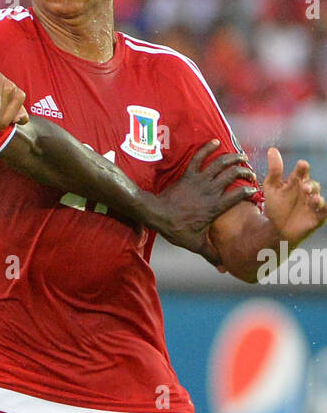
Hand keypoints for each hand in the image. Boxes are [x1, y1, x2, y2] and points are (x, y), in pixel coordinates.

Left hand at [149, 140, 257, 258]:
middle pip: (233, 175)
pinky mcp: (188, 174)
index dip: (250, 192)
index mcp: (215, 207)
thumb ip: (211, 254)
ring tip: (242, 157)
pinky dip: (207, 148)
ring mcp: (199, 180)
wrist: (156, 215)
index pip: (239, 196)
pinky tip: (215, 142)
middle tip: (251, 173)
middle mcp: (210, 191)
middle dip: (245, 172)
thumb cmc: (176, 230)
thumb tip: (224, 269)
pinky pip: (199, 157)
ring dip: (233, 158)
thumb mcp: (195, 244)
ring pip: (220, 163)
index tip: (256, 192)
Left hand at [261, 147, 325, 246]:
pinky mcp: (317, 217)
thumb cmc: (276, 206)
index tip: (301, 165)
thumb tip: (272, 149)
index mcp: (297, 182)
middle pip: (313, 185)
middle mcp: (307, 191)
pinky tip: (324, 207)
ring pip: (319, 199)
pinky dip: (326, 209)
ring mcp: (313, 204)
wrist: (277, 229)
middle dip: (310, 185)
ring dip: (317, 198)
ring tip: (312, 199)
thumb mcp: (272, 188)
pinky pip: (325, 211)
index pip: (302, 172)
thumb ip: (274, 170)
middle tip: (304, 188)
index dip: (303, 168)